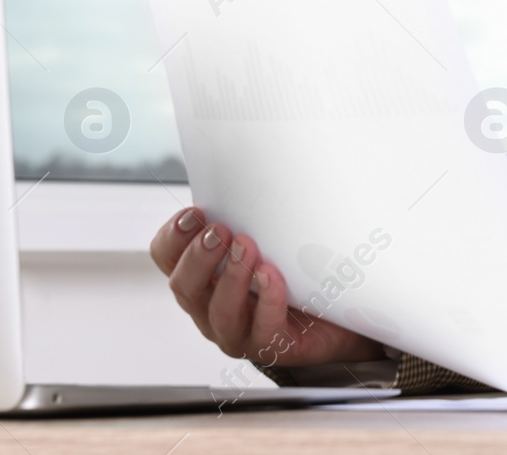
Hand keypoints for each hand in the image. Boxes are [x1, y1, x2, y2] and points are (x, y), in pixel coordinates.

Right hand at [149, 207, 383, 367]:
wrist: (340, 311)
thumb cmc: (295, 269)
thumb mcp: (267, 234)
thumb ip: (250, 211)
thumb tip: (252, 160)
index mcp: (202, 277)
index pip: (166, 257)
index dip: (173, 237)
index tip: (195, 213)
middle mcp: (211, 307)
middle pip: (184, 287)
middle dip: (199, 256)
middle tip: (220, 230)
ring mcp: (239, 332)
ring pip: (219, 312)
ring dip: (232, 277)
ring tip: (247, 247)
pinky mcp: (272, 346)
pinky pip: (263, 330)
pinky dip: (267, 301)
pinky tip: (274, 276)